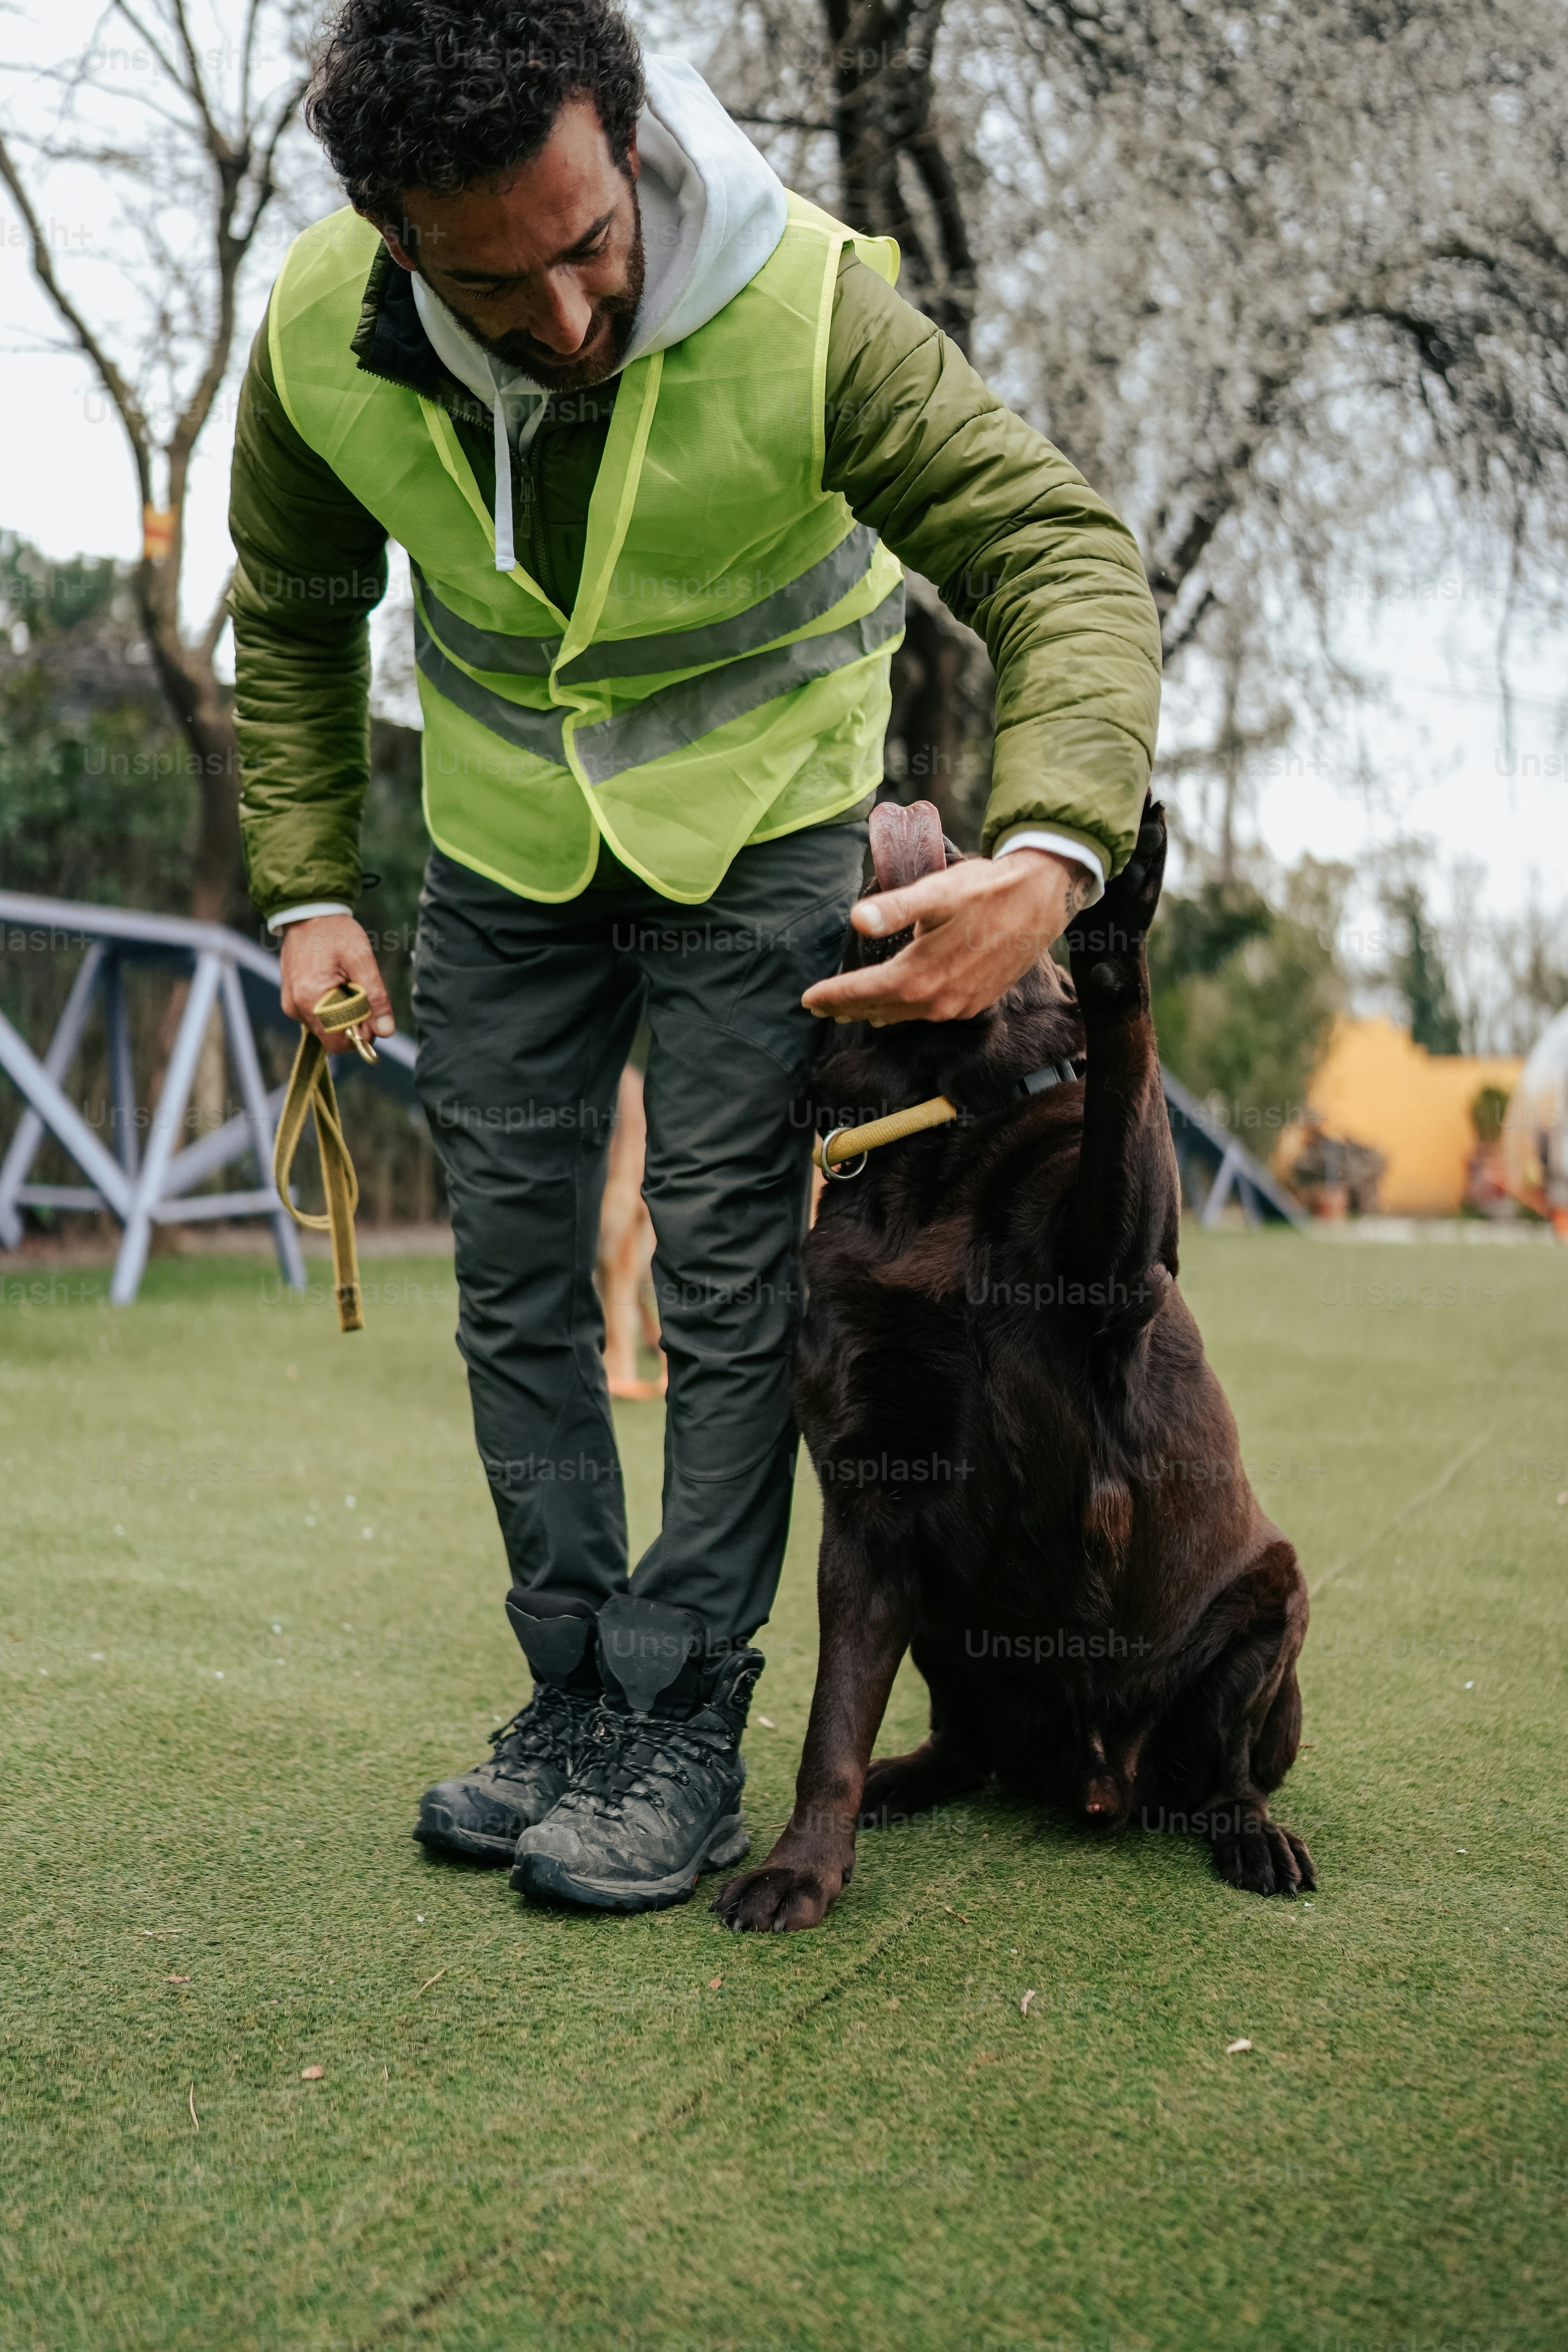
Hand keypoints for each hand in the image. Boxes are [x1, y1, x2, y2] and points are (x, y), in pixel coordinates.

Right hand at [278, 913, 394, 1052]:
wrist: (308, 913)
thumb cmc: (336, 932)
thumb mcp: (362, 960)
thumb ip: (376, 998)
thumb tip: (386, 1032)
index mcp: (311, 999)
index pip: (339, 1043)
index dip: (361, 1033)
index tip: (371, 1010)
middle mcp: (296, 1008)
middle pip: (333, 1037)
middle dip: (352, 1021)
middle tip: (359, 990)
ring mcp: (291, 1005)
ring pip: (326, 1028)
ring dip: (342, 1012)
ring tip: (344, 981)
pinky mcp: (291, 1000)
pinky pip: (317, 1016)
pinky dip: (331, 1006)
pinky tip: (334, 982)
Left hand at [801, 849, 1094, 1025]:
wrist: (1041, 899)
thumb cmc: (987, 889)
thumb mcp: (937, 891)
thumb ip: (894, 908)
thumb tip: (857, 920)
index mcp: (920, 974)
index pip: (863, 992)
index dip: (832, 995)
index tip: (807, 999)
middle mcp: (937, 1000)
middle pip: (880, 1009)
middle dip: (847, 1007)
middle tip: (821, 1007)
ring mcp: (958, 1006)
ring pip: (904, 1015)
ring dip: (875, 1012)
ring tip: (852, 1010)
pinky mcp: (975, 1003)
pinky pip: (930, 1015)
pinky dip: (906, 1011)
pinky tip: (899, 1006)